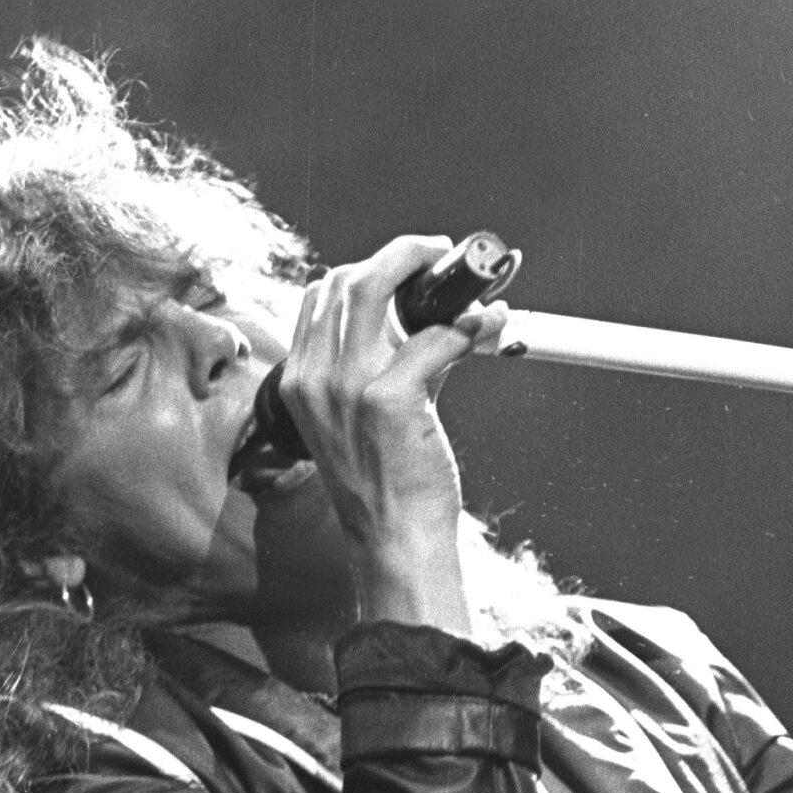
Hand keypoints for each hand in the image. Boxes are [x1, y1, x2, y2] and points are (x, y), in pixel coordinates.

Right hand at [277, 236, 506, 629]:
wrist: (394, 538)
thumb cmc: (387, 484)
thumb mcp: (366, 419)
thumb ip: (393, 363)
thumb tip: (444, 319)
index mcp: (300, 381)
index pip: (320, 294)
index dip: (367, 267)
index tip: (407, 266)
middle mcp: (315, 378)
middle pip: (347, 278)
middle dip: (401, 254)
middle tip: (442, 258)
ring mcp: (347, 387)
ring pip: (377, 286)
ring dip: (427, 267)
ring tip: (465, 277)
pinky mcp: (389, 399)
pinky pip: (436, 336)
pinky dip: (472, 323)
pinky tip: (491, 324)